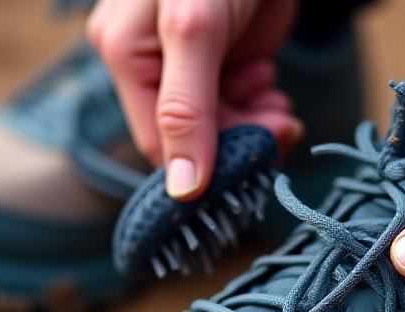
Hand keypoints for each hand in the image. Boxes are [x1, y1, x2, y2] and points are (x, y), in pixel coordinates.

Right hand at [88, 0, 301, 199]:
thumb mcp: (194, 30)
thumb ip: (185, 108)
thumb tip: (181, 188)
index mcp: (125, 56)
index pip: (159, 143)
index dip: (205, 164)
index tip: (253, 159)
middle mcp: (150, 65)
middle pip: (193, 138)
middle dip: (238, 138)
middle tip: (280, 126)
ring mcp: (187, 64)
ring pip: (219, 126)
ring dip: (254, 124)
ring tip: (276, 101)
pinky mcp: (221, 58)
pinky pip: (237, 104)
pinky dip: (260, 106)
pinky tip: (272, 86)